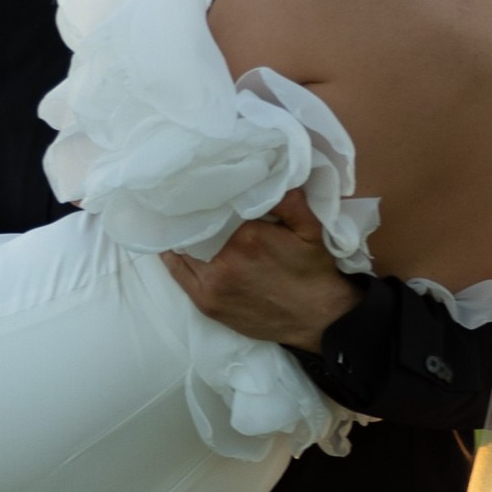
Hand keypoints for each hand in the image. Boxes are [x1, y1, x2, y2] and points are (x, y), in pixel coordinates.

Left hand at [164, 189, 360, 351]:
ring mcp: (211, 284)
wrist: (317, 319)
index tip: (208, 184)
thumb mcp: (311, 228)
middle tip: (192, 199)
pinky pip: (178, 273)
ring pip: (183, 248)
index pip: (215, 206)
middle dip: (196, 213)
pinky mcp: (206, 303)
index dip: (210, 194)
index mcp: (247, 236)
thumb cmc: (313, 271)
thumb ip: (290, 200)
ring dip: (184, 234)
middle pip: (196, 226)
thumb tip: (270, 172)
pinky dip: (174, 256)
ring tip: (183, 219)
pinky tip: (173, 243)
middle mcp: (223, 260)